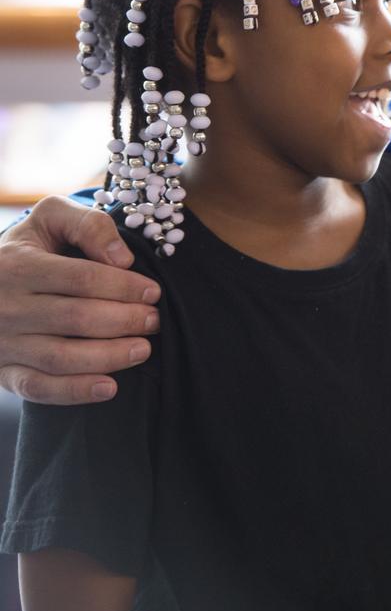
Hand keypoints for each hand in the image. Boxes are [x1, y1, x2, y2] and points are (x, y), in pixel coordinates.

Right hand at [0, 196, 159, 404]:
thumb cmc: (32, 247)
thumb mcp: (51, 219)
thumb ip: (88, 225)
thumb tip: (122, 258)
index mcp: (18, 265)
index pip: (81, 279)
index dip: (124, 287)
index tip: (154, 292)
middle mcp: (5, 306)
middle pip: (76, 318)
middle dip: (125, 321)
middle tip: (154, 321)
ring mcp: (2, 342)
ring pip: (60, 357)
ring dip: (109, 357)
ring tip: (144, 349)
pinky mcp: (2, 371)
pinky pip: (38, 387)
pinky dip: (75, 391)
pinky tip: (110, 387)